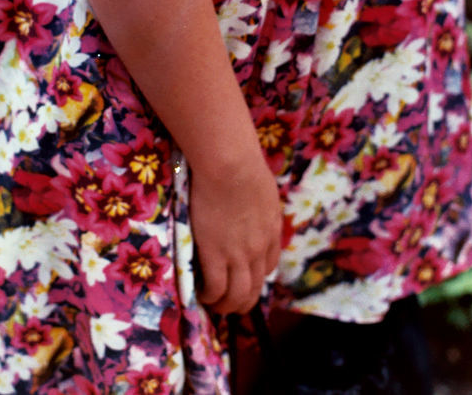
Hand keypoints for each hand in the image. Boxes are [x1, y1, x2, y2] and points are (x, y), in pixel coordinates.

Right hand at [188, 154, 282, 314]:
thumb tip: (249, 200)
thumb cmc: (242, 164)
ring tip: (213, 306)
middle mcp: (259, 248)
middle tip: (228, 305)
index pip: (268, 266)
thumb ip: (257, 202)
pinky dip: (209, 296)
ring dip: (226, 305)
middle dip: (242, 301)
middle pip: (255, 287)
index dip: (256, 278)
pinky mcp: (216, 254)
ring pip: (237, 294)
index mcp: (271, 231)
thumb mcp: (261, 187)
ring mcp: (238, 254)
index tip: (244, 280)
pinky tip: (200, 295)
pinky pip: (215, 287)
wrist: (230, 166)